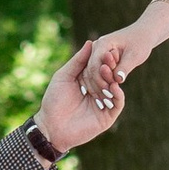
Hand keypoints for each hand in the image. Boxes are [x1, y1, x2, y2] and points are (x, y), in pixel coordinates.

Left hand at [33, 43, 121, 158]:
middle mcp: (97, 90)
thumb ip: (77, 61)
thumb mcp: (64, 76)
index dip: (103, 58)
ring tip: (109, 71)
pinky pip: (118, 103)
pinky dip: (118, 94)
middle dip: (110, 67)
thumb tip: (91, 42)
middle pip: (108, 76)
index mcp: (87, 80)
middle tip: (111, 58)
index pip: (99, 66)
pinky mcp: (107, 116)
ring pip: (114, 88)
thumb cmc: (53, 101)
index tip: (107, 48)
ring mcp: (103, 103)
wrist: (51, 127)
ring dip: (113, 79)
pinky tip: (114, 86)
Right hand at [79, 0, 168, 113]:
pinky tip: (109, 93)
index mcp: (102, 43)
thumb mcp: (135, 55)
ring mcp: (97, 53)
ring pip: (92, 73)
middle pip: (91, 70)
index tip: (109, 92)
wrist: (142, 35)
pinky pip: (98, 73)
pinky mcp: (100, 59)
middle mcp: (96, 48)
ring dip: (100, 85)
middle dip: (99, 84)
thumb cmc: (140, 43)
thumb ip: (125, 67)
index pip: (95, 65)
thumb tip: (117, 80)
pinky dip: (103, 82)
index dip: (101, 80)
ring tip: (108, 98)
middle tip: (107, 99)